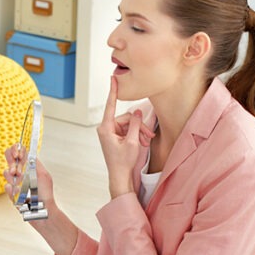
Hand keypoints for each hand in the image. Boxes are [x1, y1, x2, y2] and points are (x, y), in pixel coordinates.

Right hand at [2, 142, 54, 212]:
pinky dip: (12, 191)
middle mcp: (22, 170)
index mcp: (31, 165)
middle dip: (11, 163)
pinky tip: (19, 195)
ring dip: (13, 179)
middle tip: (16, 172)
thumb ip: (33, 163)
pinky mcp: (12, 191)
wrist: (41, 211)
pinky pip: (7, 187)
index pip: (20, 150)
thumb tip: (25, 153)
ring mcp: (16, 181)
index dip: (16, 149)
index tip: (18, 156)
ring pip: (6, 173)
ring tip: (20, 187)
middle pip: (10, 158)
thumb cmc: (45, 194)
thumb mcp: (42, 175)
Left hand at [96, 76, 154, 198]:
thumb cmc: (123, 162)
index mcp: (106, 128)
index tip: (113, 79)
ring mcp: (110, 132)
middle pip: (127, 118)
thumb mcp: (132, 142)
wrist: (120, 176)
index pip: (111, 106)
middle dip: (139, 126)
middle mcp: (106, 128)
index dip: (113, 91)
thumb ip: (136, 124)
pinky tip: (143, 142)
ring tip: (146, 141)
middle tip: (149, 136)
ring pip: (129, 124)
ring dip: (139, 132)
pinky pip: (128, 130)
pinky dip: (136, 135)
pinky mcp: (115, 136)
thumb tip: (138, 112)